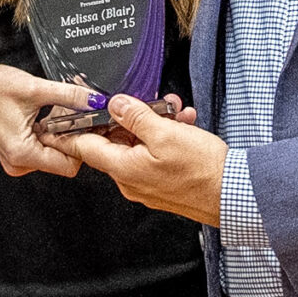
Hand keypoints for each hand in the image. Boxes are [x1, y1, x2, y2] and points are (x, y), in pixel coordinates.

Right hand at [0, 61, 94, 177]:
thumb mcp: (35, 88)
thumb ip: (69, 96)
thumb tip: (94, 100)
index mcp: (23, 154)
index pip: (69, 165)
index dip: (82, 144)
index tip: (88, 124)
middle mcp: (20, 163)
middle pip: (63, 159)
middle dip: (72, 135)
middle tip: (72, 111)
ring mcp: (18, 159)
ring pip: (55, 152)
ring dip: (61, 132)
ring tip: (56, 109)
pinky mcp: (18, 152)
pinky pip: (44, 147)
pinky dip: (51, 132)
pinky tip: (46, 114)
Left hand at [53, 94, 226, 223]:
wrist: (234, 195)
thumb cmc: (203, 171)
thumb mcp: (166, 133)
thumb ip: (136, 117)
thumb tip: (115, 104)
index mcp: (124, 169)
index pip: (85, 146)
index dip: (75, 127)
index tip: (63, 117)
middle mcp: (131, 181)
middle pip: (115, 142)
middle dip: (130, 117)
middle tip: (147, 101)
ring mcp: (147, 185)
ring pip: (139, 147)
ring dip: (153, 125)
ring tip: (175, 112)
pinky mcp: (164, 185)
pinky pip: (155, 157)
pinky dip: (166, 140)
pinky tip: (183, 126)